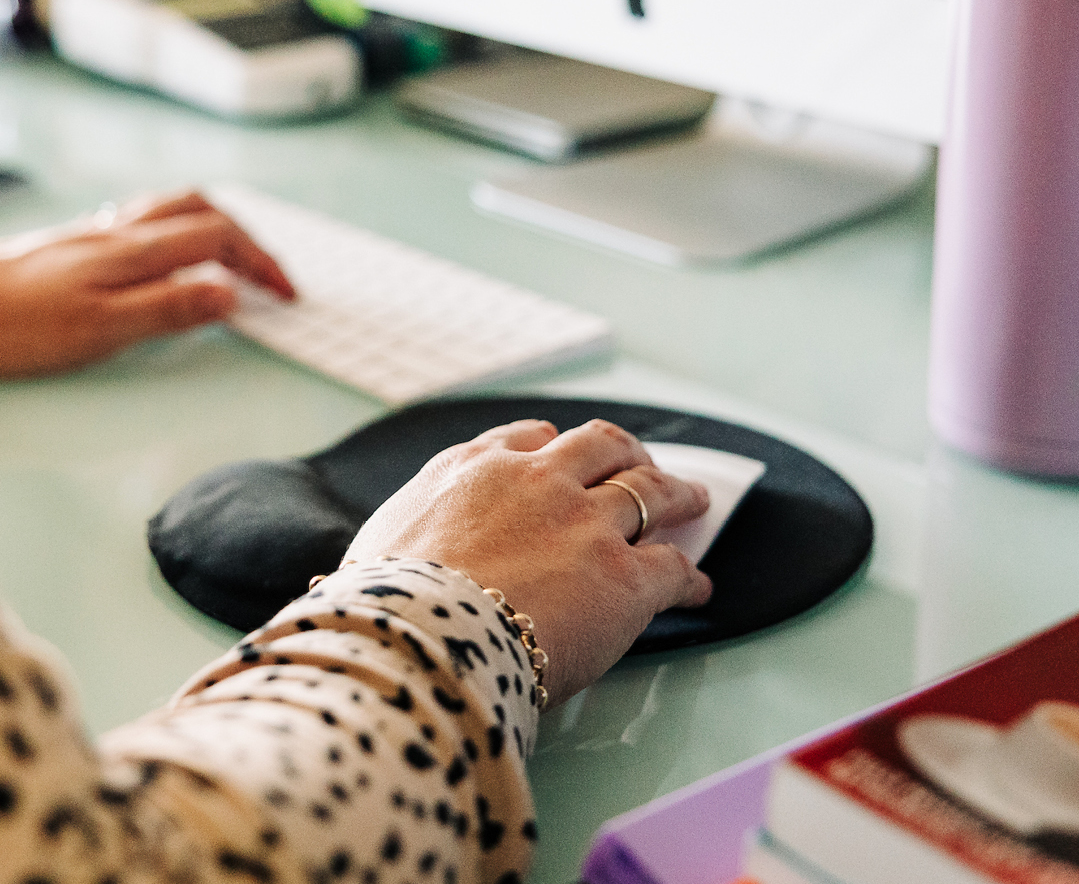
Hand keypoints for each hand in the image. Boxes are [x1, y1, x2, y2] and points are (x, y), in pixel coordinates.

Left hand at [0, 190, 295, 378]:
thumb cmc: (11, 327)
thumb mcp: (98, 331)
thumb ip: (167, 310)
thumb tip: (230, 294)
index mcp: (131, 251)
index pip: (218, 240)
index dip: (261, 263)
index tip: (287, 295)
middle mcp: (116, 232)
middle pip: (202, 212)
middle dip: (248, 238)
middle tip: (273, 275)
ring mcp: (91, 233)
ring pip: (171, 208)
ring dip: (214, 224)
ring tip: (233, 253)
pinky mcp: (71, 243)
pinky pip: (141, 218)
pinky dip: (175, 227)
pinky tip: (163, 252)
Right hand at [345, 419, 713, 705]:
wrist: (419, 638)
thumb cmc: (385, 606)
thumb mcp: (381, 544)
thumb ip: (411, 535)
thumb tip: (395, 566)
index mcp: (471, 470)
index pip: (525, 440)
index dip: (554, 448)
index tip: (564, 455)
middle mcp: (534, 482)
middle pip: (599, 447)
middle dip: (626, 453)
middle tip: (642, 465)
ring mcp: (584, 524)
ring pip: (649, 490)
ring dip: (676, 495)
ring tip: (692, 502)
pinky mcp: (623, 575)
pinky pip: (673, 566)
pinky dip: (689, 576)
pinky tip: (697, 587)